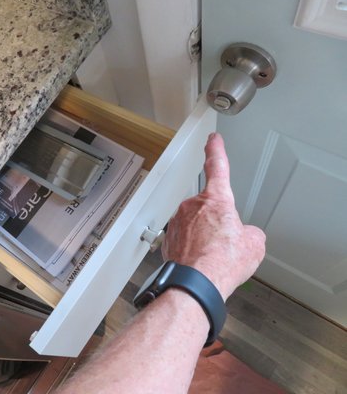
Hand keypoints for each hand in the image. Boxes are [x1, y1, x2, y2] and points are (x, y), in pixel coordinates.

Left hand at [162, 132, 265, 300]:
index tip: (213, 140)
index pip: (217, 166)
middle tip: (225, 243)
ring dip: (204, 237)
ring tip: (213, 256)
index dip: (216, 150)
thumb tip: (245, 236)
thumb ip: (250, 232)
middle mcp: (193, 206)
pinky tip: (200, 261)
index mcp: (216, 200)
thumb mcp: (254, 244)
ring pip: (196, 225)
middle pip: (209, 208)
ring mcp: (178, 221)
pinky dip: (193, 248)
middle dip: (218, 223)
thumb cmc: (221, 263)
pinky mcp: (169, 238)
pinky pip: (185, 239)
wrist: (195, 283)